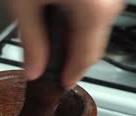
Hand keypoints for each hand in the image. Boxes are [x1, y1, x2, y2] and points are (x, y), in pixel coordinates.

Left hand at [7, 0, 124, 86]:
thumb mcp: (25, 3)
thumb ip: (31, 42)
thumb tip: (33, 70)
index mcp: (95, 10)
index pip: (85, 60)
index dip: (70, 77)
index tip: (61, 86)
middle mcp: (110, 2)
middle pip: (92, 46)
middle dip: (67, 56)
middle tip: (44, 61)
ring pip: (95, 27)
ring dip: (72, 35)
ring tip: (44, 30)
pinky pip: (96, 11)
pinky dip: (78, 17)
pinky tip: (56, 10)